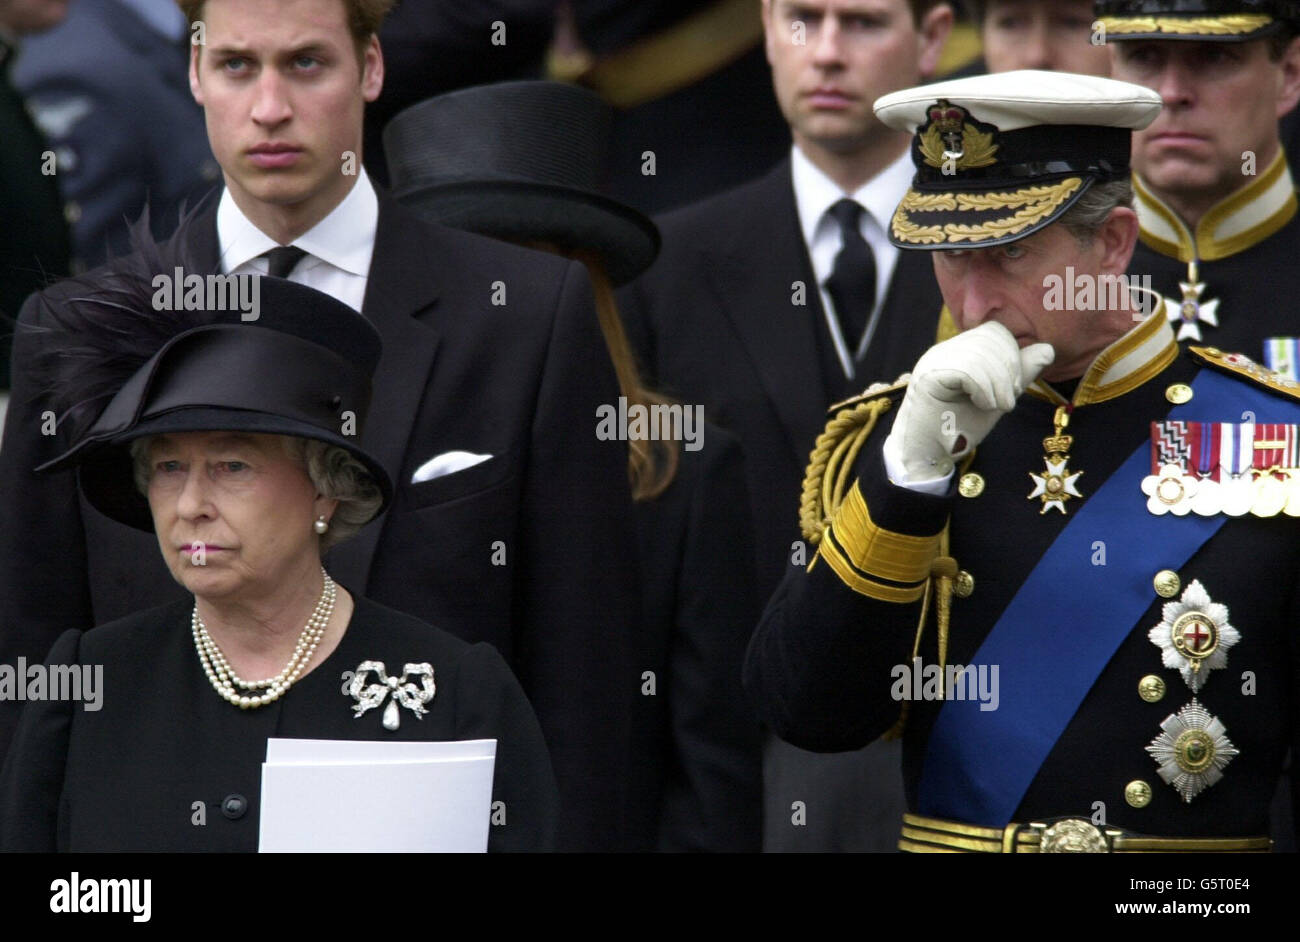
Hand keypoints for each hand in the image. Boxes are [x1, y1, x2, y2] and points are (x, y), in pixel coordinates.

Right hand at [883, 322, 1054, 481]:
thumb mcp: (997, 398)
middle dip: (1010, 369)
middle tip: (1007, 402)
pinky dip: (984, 390)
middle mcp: (943, 351)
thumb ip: (1019, 375)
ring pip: (981, 353)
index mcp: (958, 351)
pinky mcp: (928, 377)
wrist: (928, 456)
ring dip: (999, 384)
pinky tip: (983, 406)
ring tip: (997, 407)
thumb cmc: (958, 429)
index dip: (1012, 355)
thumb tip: (1047, 350)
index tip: (1012, 390)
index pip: (994, 332)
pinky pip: (967, 370)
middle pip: (990, 336)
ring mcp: (933, 361)